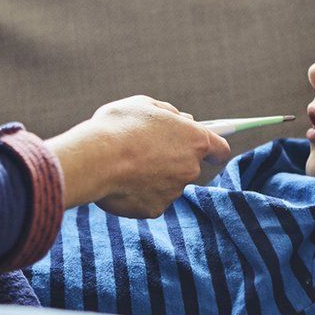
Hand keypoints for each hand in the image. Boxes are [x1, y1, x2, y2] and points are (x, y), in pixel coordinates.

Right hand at [46, 95, 231, 218]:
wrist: (95, 160)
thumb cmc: (118, 126)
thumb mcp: (144, 105)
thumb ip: (168, 114)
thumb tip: (181, 119)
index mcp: (194, 139)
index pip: (219, 149)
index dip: (214, 149)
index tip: (209, 150)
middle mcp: (190, 168)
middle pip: (188, 166)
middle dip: (171, 160)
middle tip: (144, 150)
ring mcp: (173, 191)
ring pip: (166, 183)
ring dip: (152, 176)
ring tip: (124, 163)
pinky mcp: (155, 209)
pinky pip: (149, 199)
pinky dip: (138, 192)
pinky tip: (119, 180)